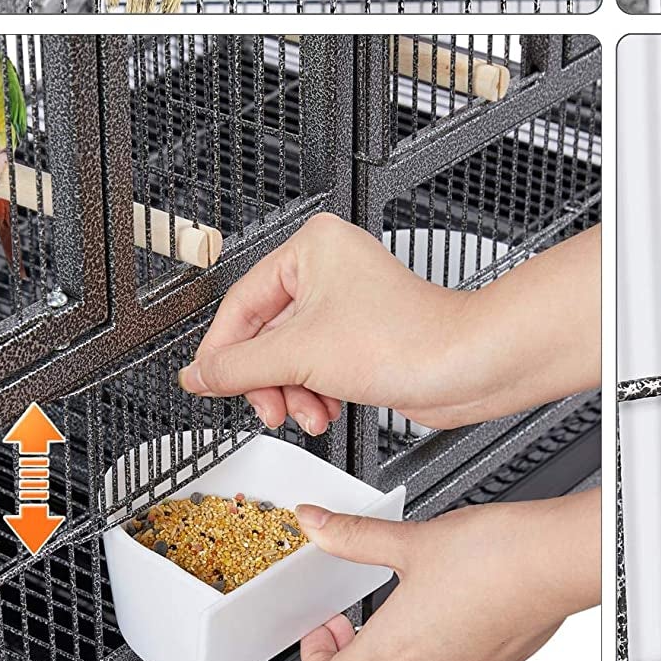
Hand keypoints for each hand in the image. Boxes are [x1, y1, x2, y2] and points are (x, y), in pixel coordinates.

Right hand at [180, 214, 599, 435]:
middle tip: (269, 407)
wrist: (464, 366)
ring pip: (290, 355)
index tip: (207, 384)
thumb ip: (236, 367)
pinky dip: (315, 392)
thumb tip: (197, 374)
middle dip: (268, 379)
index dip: (223, 351)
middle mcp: (329, 267)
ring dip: (293, 392)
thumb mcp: (298, 355)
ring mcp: (348, 302)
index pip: (241, 303)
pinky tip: (327, 411)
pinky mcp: (363, 334)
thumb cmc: (405, 339)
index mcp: (312, 247)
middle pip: (265, 333)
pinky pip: (317, 365)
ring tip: (308, 414)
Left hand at [297, 489, 599, 660]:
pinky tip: (440, 631)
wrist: (553, 562)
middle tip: (350, 627)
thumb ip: (355, 536)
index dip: (316, 656)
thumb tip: (316, 524)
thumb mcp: (411, 538)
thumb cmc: (493, 554)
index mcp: (395, 648)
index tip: (325, 626)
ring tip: (389, 635)